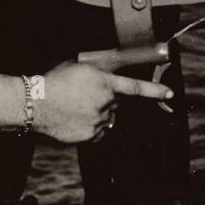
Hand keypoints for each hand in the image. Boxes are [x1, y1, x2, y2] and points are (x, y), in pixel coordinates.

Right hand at [35, 59, 173, 143]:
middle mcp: (105, 103)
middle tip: (83, 96)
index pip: (135, 87)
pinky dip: (88, 127)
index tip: (169, 93)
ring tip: (74, 108)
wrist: (34, 104)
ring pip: (106, 118)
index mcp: (103, 82)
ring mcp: (98, 121)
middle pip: (115, 104)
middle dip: (105, 100)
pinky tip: (72, 119)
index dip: (154, 90)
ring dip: (96, 114)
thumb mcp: (78, 67)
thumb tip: (107, 79)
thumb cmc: (53, 82)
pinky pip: (96, 133)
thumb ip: (97, 74)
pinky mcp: (89, 136)